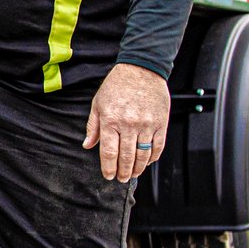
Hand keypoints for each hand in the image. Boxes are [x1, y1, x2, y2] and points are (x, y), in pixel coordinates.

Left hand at [84, 63, 170, 183]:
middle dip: (123, 172)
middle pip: (126, 157)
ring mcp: (147, 124)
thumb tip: (87, 145)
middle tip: (122, 179)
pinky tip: (148, 161)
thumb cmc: (117, 84)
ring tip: (134, 173)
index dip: (108, 167)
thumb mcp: (98, 103)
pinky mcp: (161, 122)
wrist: (142, 68)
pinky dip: (153, 157)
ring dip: (138, 168)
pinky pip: (158, 146)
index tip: (109, 175)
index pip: (109, 152)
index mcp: (111, 120)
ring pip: (143, 155)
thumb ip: (93, 126)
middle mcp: (128, 124)